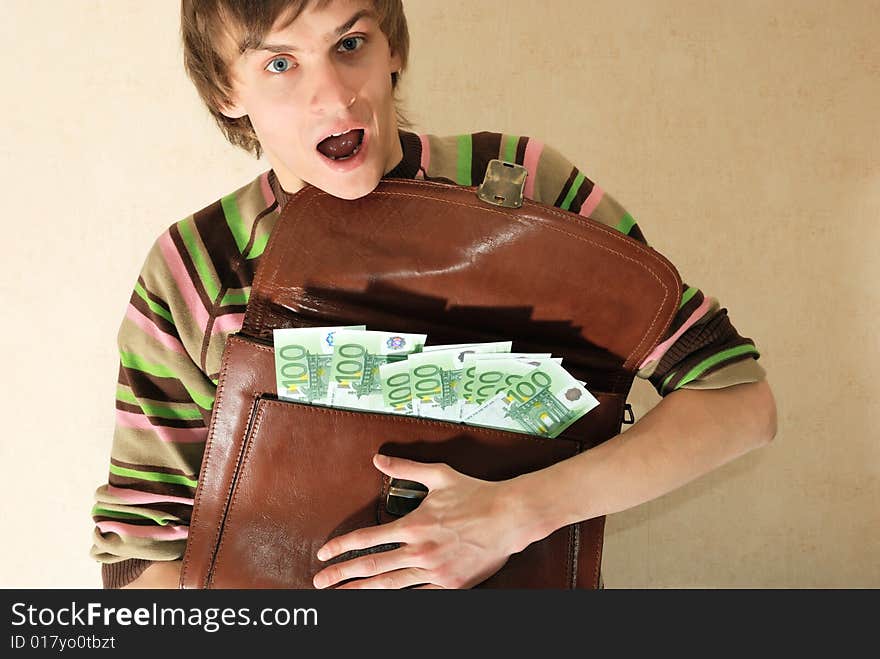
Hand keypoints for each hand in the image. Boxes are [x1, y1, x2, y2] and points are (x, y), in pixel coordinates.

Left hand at [312, 454, 527, 588]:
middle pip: (371, 567)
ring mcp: (434, 572)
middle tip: (320, 582)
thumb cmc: (475, 494)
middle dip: (342, 576)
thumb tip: (378, 458)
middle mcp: (420, 551)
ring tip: (341, 597)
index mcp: (414, 525)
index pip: (367, 539)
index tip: (324, 554)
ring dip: (362, 592)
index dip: (342, 547)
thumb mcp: (439, 475)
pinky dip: (398, 598)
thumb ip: (405, 469)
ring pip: (390, 585)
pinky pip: (417, 595)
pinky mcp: (449, 585)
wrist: (510, 517)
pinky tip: (383, 601)